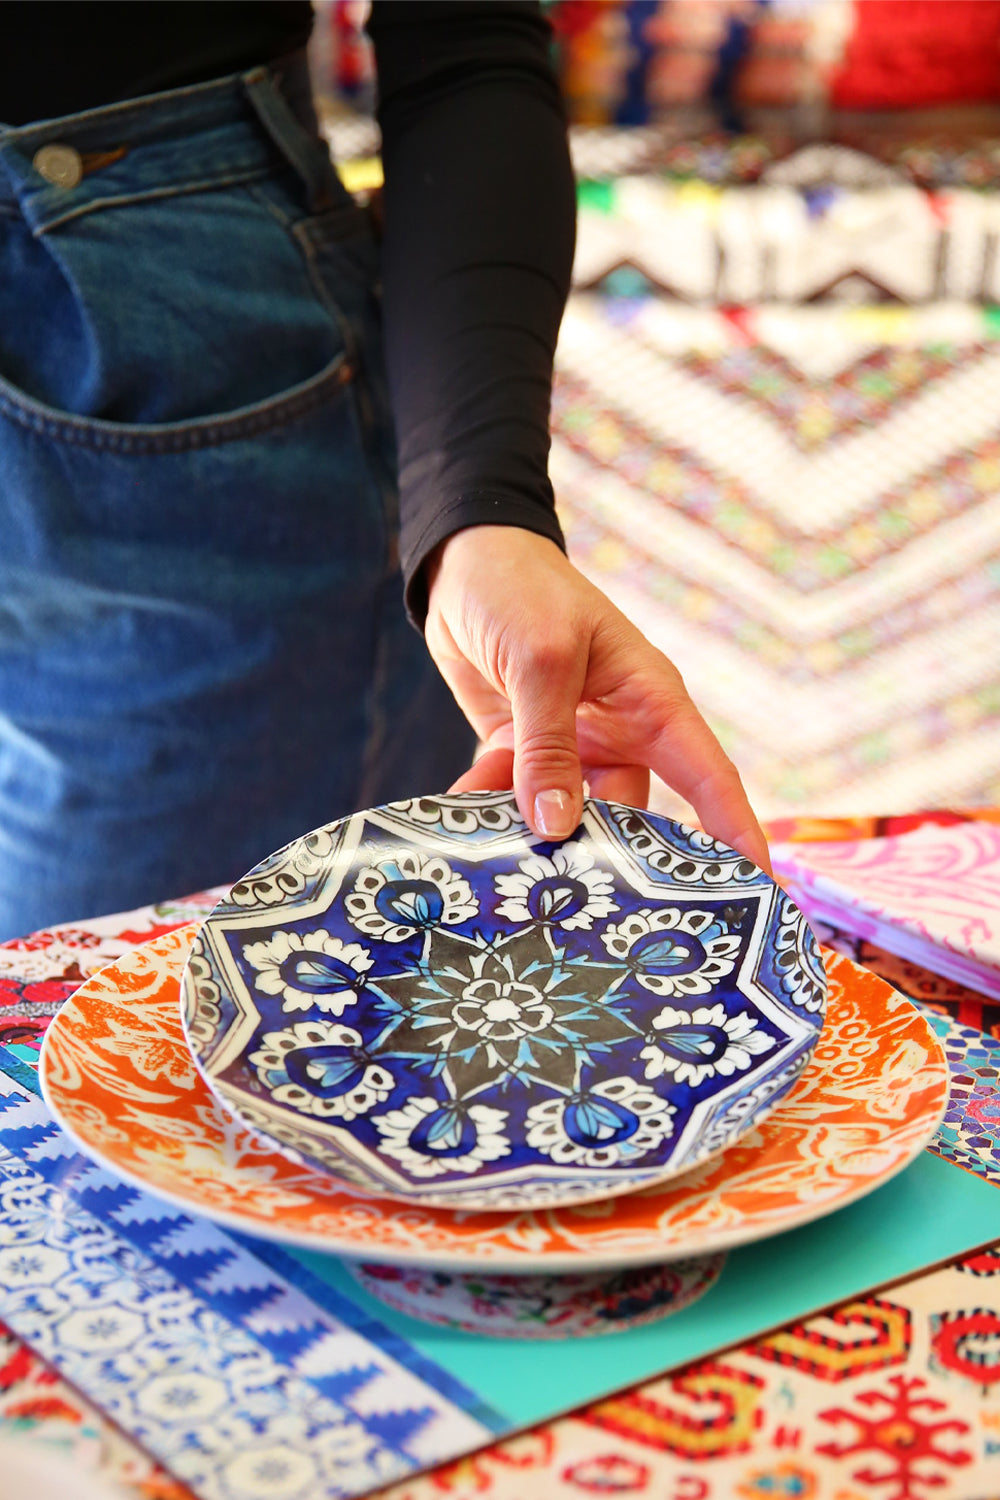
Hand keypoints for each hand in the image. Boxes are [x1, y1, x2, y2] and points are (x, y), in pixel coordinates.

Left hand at [424, 526, 770, 874]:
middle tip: (586, 911)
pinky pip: (512, 801)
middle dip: (609, 862)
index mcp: (653, 703)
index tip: (758, 897)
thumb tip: (557, 825)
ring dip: (530, 835)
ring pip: (565, 819)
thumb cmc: (521, 589)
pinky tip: (458, 818)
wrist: (459, 562)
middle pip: (634, 819)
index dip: (737, 838)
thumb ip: (548, 743)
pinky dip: (487, 810)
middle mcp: (620, 733)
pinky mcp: (522, 754)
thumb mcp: (542, 658)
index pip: (710, 780)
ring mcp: (571, 747)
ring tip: (501, 863)